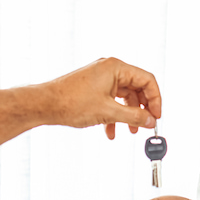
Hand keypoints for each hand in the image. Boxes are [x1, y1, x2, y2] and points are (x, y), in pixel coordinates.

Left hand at [40, 57, 161, 137]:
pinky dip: (114, 116)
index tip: (156, 116)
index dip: (155, 99)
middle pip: (137, 89)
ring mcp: (101, 79)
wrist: (43, 105)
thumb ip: (133, 117)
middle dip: (141, 109)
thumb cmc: (70, 102)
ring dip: (128, 115)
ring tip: (130, 131)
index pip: (147, 80)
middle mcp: (109, 70)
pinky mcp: (93, 88)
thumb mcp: (108, 112)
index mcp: (115, 68)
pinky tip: (110, 131)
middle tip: (146, 124)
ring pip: (124, 97)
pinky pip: (111, 100)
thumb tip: (150, 121)